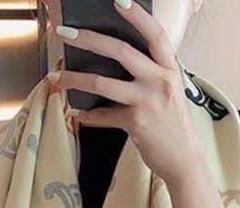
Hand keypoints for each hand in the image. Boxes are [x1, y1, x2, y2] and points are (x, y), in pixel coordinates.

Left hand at [49, 0, 202, 187]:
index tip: (118, 0)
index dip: (137, 15)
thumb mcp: (169, 91)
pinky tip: (76, 113)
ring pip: (102, 82)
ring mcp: (147, 102)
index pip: (155, 34)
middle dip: (88, 39)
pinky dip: (87, 115)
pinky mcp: (136, 123)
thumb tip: (118, 60)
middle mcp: (160, 81)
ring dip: (75, 78)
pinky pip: (103, 115)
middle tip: (65, 33)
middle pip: (120, 51)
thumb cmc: (172, 124)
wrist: (183, 160)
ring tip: (57, 77)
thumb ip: (151, 73)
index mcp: (169, 69)